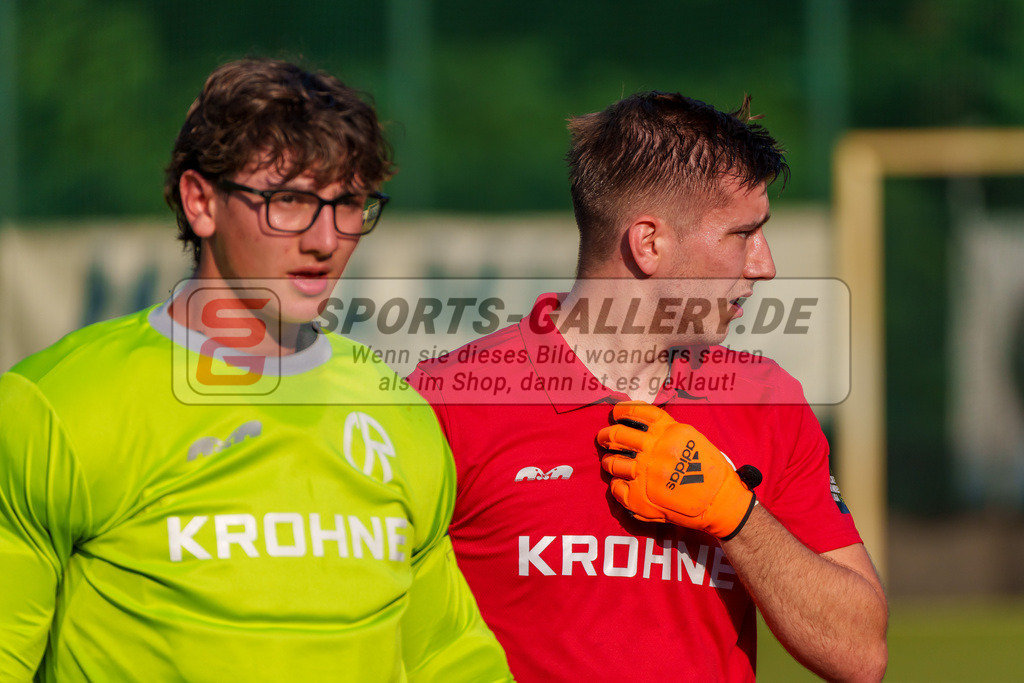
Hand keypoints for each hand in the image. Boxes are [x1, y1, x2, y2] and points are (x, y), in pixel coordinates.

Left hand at [597, 401, 760, 539]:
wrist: (721, 503)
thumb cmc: (710, 470)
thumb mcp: (691, 438)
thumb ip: (665, 430)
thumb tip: (638, 424)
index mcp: (668, 432)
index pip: (636, 413)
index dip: (621, 412)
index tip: (615, 414)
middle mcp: (654, 450)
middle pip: (617, 436)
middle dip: (605, 435)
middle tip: (603, 438)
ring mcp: (645, 474)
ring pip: (612, 462)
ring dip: (609, 461)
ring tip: (611, 462)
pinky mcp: (639, 498)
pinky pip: (616, 487)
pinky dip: (616, 484)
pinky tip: (623, 483)